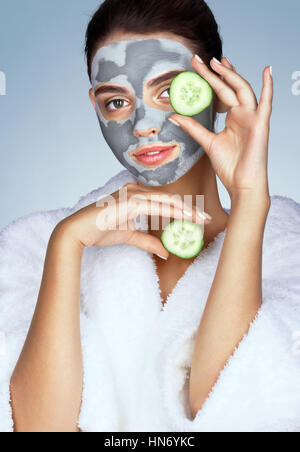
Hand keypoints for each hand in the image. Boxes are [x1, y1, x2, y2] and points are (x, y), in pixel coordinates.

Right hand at [55, 183, 210, 258]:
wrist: (78, 231)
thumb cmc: (100, 231)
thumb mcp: (129, 237)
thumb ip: (148, 242)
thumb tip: (165, 252)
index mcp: (136, 196)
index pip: (164, 202)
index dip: (182, 210)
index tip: (197, 219)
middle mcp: (136, 191)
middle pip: (170, 199)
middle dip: (190, 209)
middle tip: (207, 219)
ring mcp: (133, 194)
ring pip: (167, 200)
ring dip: (186, 210)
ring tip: (202, 219)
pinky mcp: (131, 201)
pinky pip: (158, 206)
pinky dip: (174, 212)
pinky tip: (187, 218)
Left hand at [169, 56, 272, 204]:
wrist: (242, 184)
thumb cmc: (229, 166)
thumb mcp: (208, 142)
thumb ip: (193, 128)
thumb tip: (174, 115)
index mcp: (233, 118)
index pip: (220, 92)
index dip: (209, 78)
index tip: (194, 66)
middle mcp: (243, 114)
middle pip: (229, 87)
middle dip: (216, 72)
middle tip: (201, 58)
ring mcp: (253, 118)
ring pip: (242, 90)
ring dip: (232, 75)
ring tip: (219, 62)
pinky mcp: (261, 124)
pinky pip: (266, 102)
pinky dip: (268, 86)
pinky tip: (267, 70)